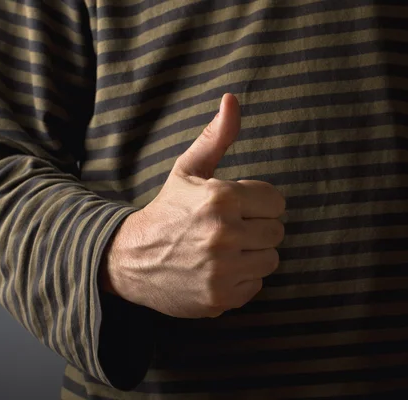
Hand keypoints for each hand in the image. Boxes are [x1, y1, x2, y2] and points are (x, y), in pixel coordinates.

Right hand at [101, 93, 285, 318]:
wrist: (131, 258)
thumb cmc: (166, 210)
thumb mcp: (187, 170)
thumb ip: (215, 137)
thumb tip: (232, 99)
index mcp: (221, 198)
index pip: (276, 201)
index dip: (256, 203)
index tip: (235, 207)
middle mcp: (225, 234)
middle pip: (276, 231)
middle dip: (255, 228)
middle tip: (226, 229)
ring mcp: (223, 270)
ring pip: (270, 259)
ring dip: (251, 254)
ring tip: (222, 250)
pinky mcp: (221, 297)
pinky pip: (256, 285)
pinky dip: (241, 279)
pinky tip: (217, 270)